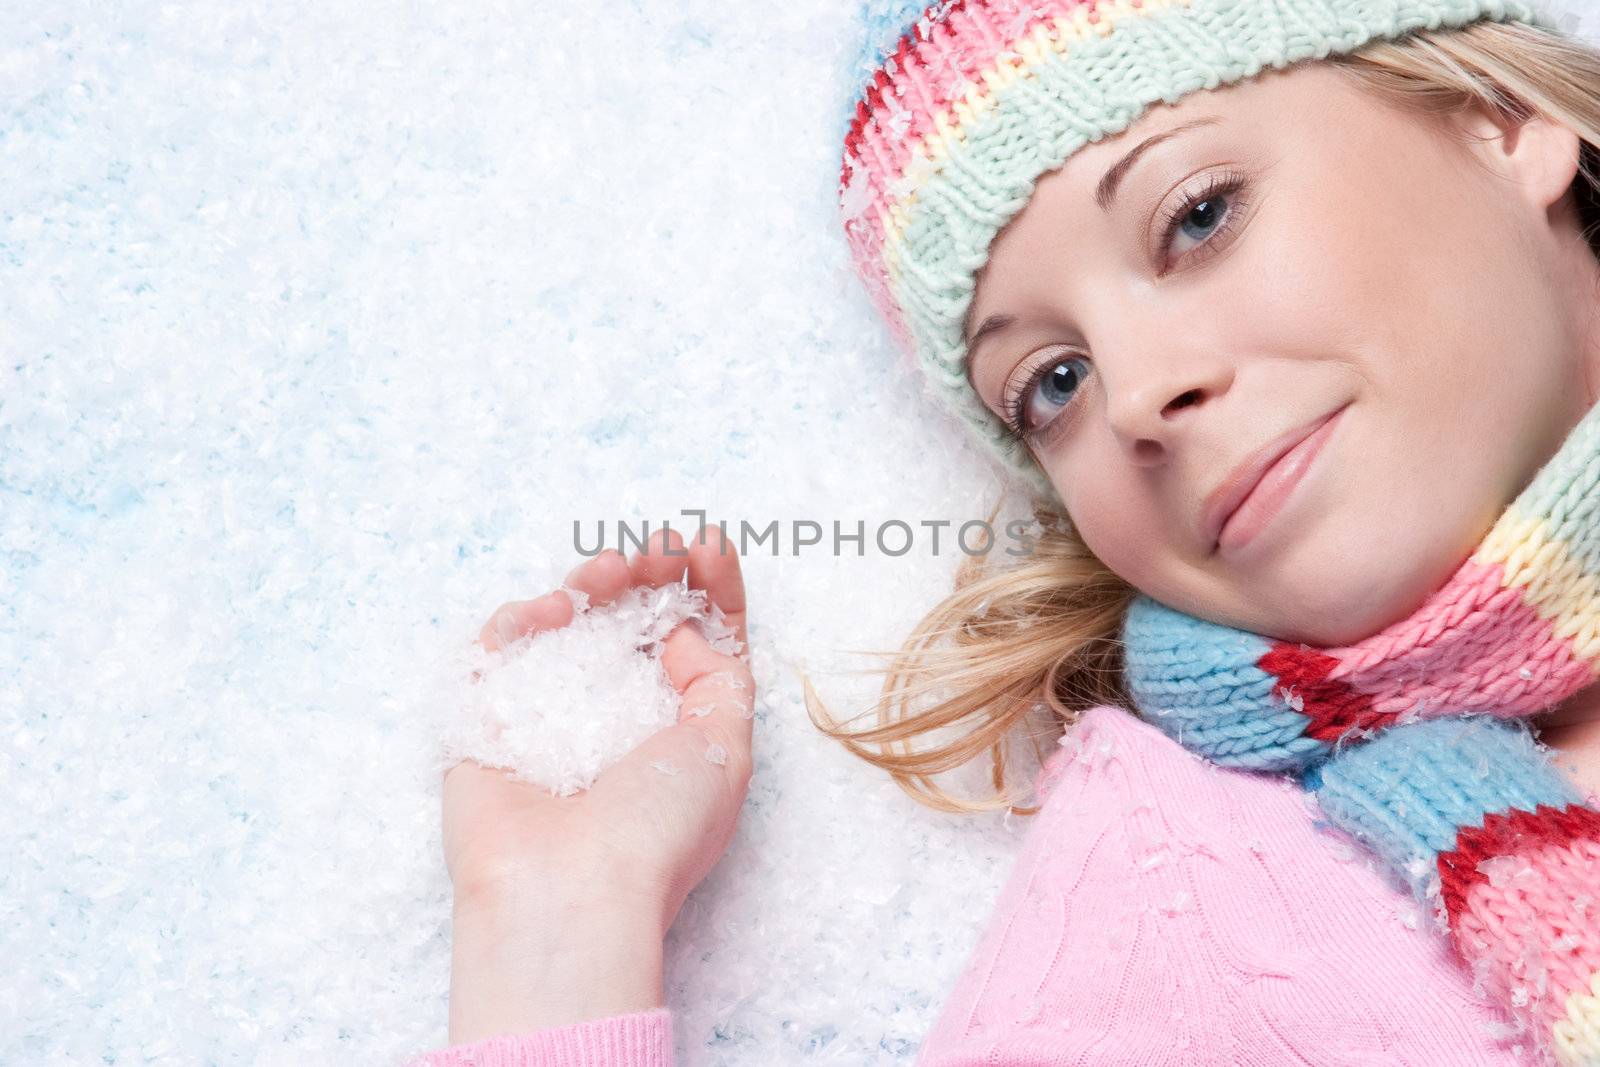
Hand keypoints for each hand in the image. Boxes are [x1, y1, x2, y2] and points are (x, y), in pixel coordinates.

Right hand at [441, 523, 752, 1042]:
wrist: (570, 888)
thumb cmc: (659, 829)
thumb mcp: (728, 746)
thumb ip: (722, 676)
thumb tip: (684, 631)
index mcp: (677, 729)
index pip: (698, 641)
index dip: (708, 587)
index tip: (709, 544)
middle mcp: (616, 718)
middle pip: (632, 621)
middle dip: (650, 573)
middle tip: (658, 551)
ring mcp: (551, 712)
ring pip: (569, 623)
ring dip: (595, 580)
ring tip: (612, 570)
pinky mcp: (490, 712)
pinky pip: (503, 644)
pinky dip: (528, 614)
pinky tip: (558, 610)